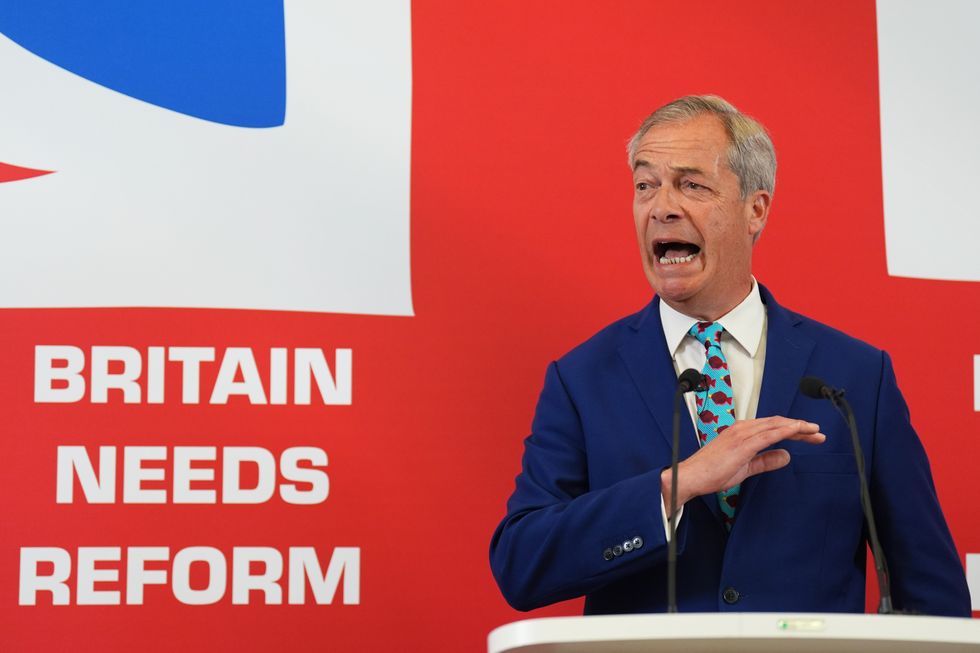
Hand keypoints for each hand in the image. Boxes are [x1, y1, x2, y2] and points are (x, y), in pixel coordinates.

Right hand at [661, 416, 824, 510]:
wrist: (692, 476)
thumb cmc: (711, 472)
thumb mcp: (745, 467)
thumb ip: (766, 460)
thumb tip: (786, 456)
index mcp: (742, 433)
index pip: (773, 427)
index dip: (793, 430)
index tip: (810, 436)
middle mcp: (742, 429)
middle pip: (777, 423)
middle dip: (800, 427)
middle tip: (819, 434)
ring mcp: (742, 434)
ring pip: (775, 425)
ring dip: (797, 427)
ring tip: (814, 432)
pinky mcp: (742, 443)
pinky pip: (768, 434)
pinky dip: (785, 430)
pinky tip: (797, 431)